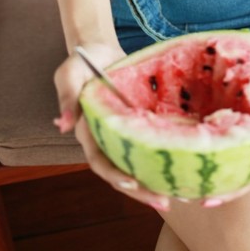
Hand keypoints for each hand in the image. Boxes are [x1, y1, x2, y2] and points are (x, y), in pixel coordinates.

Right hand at [53, 42, 172, 212]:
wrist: (101, 48)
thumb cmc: (83, 59)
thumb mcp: (69, 73)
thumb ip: (67, 96)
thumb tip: (62, 125)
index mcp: (88, 131)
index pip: (100, 160)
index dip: (114, 174)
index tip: (132, 183)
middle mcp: (107, 139)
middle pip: (123, 172)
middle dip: (141, 191)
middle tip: (164, 202)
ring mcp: (125, 133)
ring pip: (141, 165)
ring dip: (158, 182)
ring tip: (182, 195)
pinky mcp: (141, 123)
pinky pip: (154, 144)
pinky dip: (168, 157)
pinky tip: (187, 168)